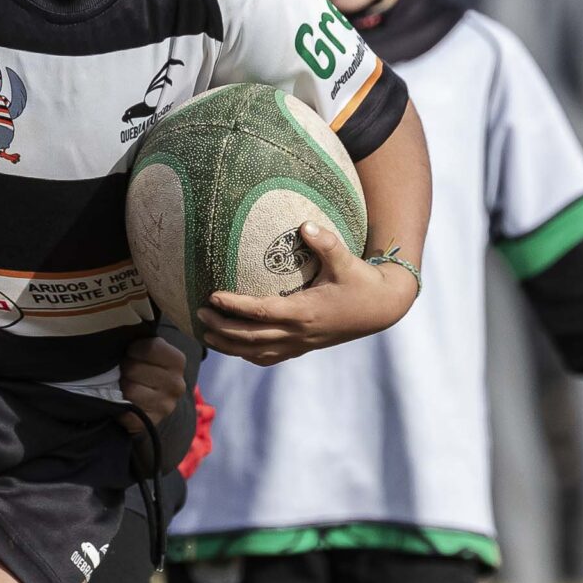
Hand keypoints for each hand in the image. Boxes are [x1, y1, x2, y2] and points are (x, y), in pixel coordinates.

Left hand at [117, 335, 186, 429]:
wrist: (153, 399)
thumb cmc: (146, 367)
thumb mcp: (149, 349)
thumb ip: (142, 339)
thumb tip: (123, 329)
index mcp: (177, 361)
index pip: (149, 348)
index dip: (133, 350)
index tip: (131, 353)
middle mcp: (176, 384)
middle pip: (134, 369)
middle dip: (125, 369)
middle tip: (126, 371)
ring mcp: (166, 406)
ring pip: (129, 390)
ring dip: (121, 387)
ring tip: (125, 385)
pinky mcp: (152, 422)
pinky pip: (127, 412)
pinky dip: (120, 406)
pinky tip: (124, 402)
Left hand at [197, 221, 417, 365]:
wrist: (383, 308)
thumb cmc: (363, 282)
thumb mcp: (347, 260)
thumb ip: (326, 243)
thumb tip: (305, 224)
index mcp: (305, 312)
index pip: (260, 312)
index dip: (234, 306)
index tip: (211, 296)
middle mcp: (299, 333)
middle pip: (250, 338)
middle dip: (221, 328)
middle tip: (198, 313)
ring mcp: (301, 343)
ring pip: (256, 353)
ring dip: (229, 346)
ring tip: (206, 333)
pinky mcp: (304, 347)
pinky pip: (269, 357)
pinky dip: (247, 354)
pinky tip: (233, 346)